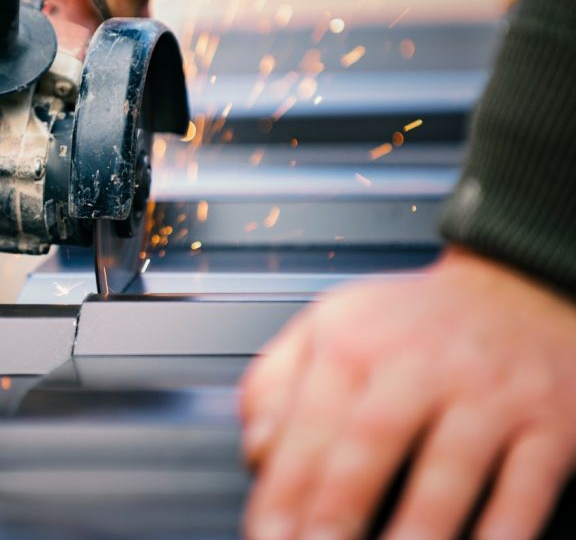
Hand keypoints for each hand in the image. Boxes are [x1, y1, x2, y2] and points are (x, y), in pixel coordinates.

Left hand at [240, 248, 575, 539]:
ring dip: (415, 532)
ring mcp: (489, 392)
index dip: (284, 488)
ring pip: (448, 470)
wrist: (517, 287)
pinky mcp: (549, 421)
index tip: (268, 534)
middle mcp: (420, 363)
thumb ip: (277, 382)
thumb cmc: (411, 323)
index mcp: (355, 341)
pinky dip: (502, 532)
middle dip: (337, 510)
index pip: (310, 422)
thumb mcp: (329, 325)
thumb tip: (256, 449)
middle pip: (371, 441)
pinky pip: (526, 486)